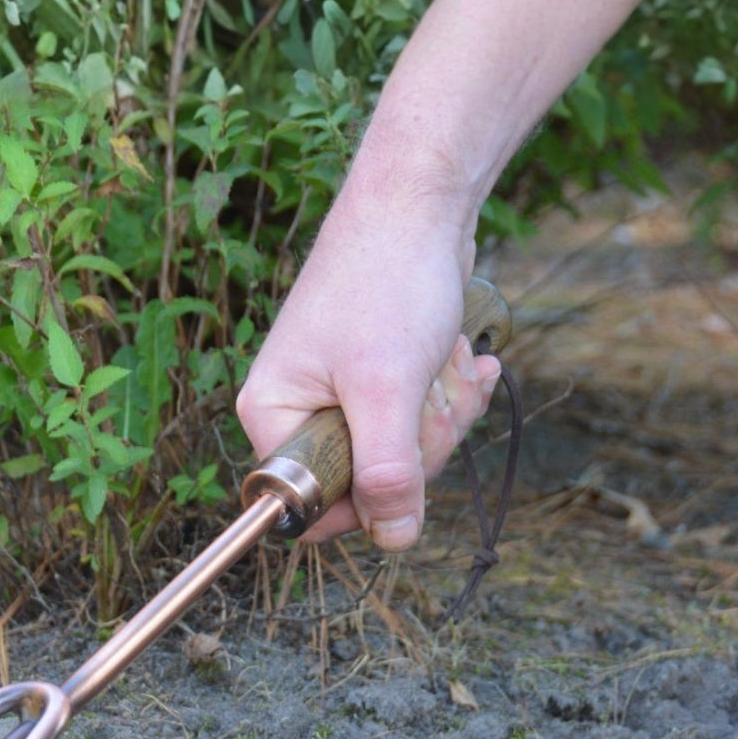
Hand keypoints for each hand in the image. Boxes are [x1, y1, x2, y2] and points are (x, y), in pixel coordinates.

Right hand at [236, 172, 499, 549]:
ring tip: (445, 359)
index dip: (367, 498)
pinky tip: (464, 355)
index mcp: (273, 413)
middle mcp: (299, 407)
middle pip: (368, 482)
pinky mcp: (382, 376)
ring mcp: (342, 392)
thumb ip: (387, 471)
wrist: (422, 199)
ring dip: (442, 409)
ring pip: (405, 451)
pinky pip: (422, 416)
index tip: (403, 457)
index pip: (311, 504)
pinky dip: (450, 389)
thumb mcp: (386, 388)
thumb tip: (394, 540)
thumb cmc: (388, 280)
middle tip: (427, 390)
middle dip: (419, 440)